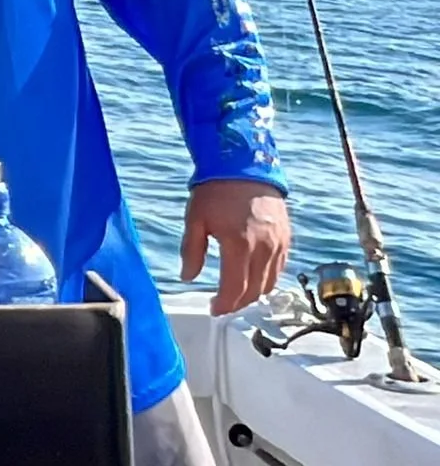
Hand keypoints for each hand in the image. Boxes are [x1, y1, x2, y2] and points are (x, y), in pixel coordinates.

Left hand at [181, 178, 291, 314]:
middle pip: (254, 290)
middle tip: (222, 305)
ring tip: (236, 295)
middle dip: (237, 302)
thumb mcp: (195, 219)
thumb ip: (192, 251)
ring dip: (253, 294)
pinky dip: (267, 278)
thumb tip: (188, 277)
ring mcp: (279, 244)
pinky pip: (280, 268)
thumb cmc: (216, 190)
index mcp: (239, 245)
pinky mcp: (287, 238)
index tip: (214, 309)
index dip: (224, 304)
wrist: (246, 165)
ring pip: (270, 282)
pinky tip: (253, 278)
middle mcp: (263, 248)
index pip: (235, 289)